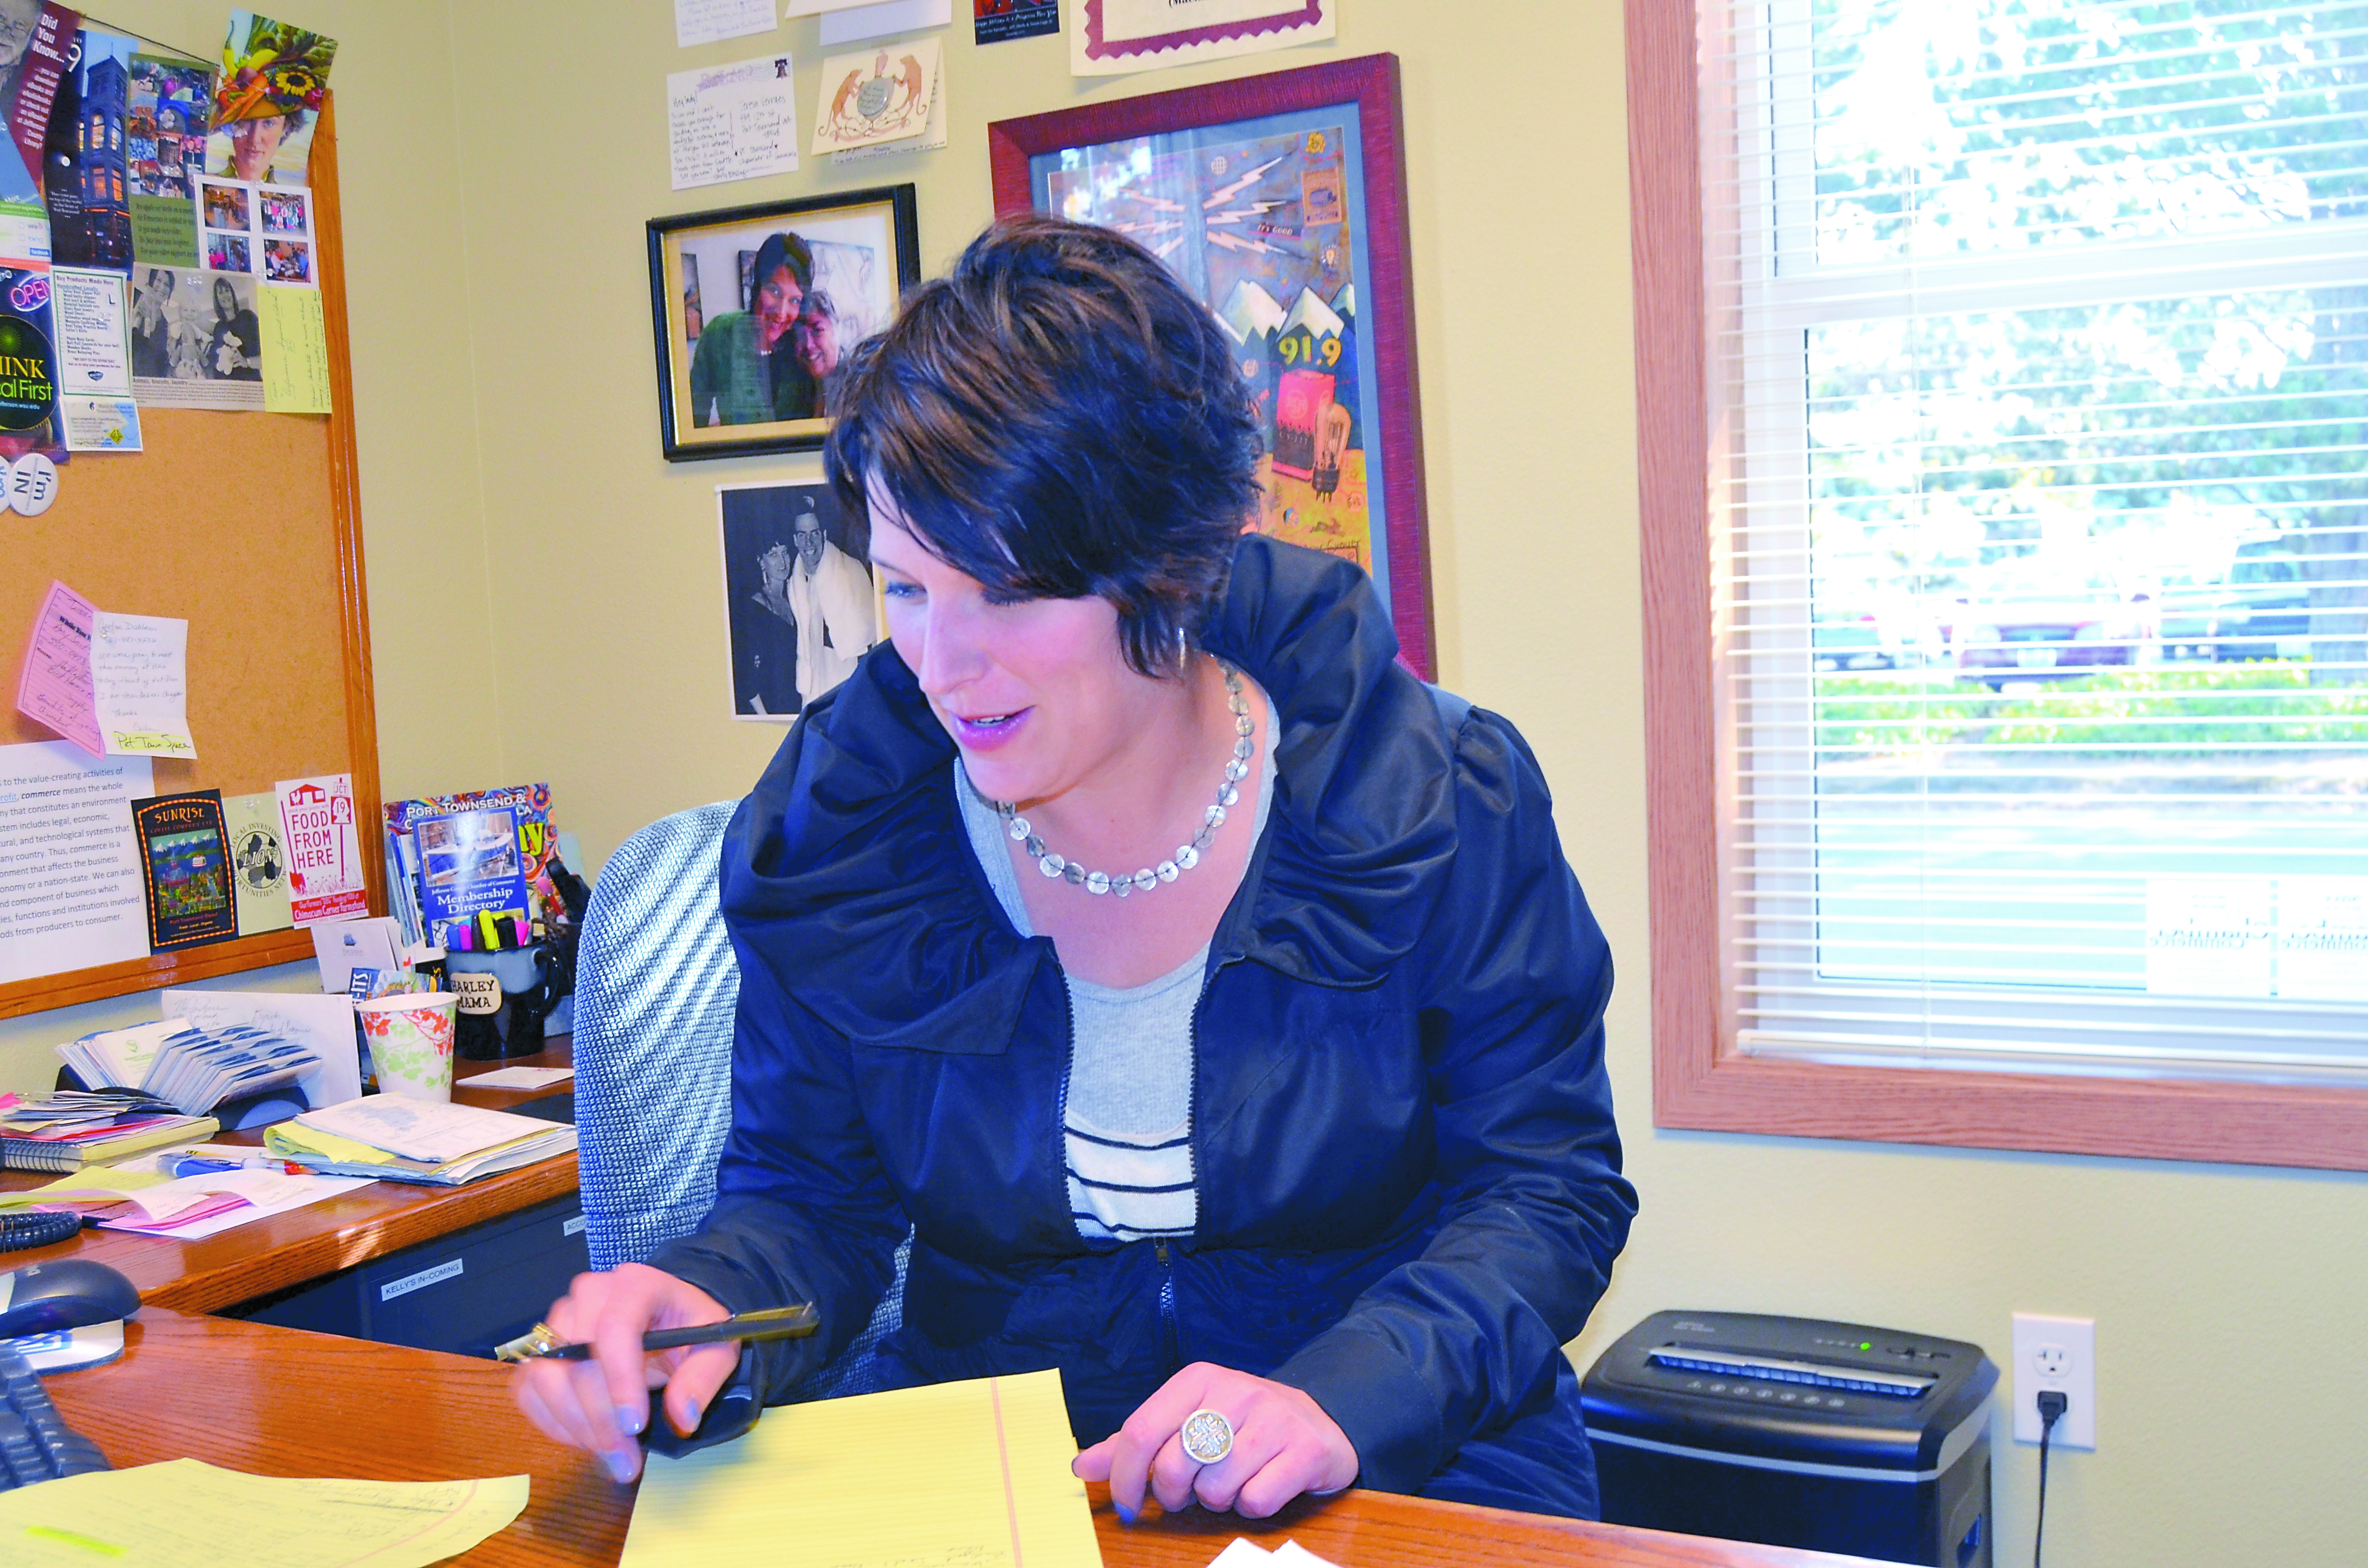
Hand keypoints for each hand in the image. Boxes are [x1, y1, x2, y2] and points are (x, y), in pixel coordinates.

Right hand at [511, 1262, 737, 1483]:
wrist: (668, 1315)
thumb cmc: (692, 1328)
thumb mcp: (716, 1348)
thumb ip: (703, 1378)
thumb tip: (683, 1418)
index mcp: (637, 1285)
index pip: (615, 1328)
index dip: (620, 1381)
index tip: (634, 1427)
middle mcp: (589, 1294)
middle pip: (576, 1359)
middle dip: (600, 1419)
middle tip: (626, 1462)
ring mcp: (559, 1319)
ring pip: (545, 1377)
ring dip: (575, 1426)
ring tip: (611, 1456)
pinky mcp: (543, 1347)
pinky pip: (529, 1389)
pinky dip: (552, 1422)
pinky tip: (586, 1440)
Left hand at [1073, 1363, 1357, 1521]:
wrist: (1319, 1421)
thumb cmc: (1242, 1425)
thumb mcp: (1187, 1419)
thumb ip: (1135, 1443)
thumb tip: (1081, 1467)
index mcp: (1198, 1379)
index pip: (1140, 1430)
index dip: (1123, 1477)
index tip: (1126, 1505)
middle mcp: (1236, 1391)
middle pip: (1172, 1465)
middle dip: (1172, 1495)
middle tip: (1188, 1492)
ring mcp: (1274, 1419)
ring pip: (1214, 1488)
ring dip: (1216, 1500)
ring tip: (1230, 1482)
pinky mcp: (1306, 1450)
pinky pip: (1255, 1501)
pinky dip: (1251, 1506)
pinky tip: (1261, 1485)